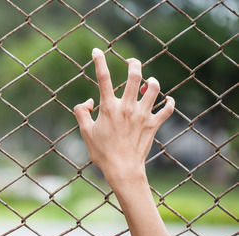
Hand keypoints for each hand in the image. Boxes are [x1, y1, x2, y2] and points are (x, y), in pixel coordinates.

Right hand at [74, 48, 173, 179]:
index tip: (97, 51)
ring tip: (148, 82)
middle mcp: (127, 107)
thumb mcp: (85, 132)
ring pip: (154, 89)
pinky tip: (167, 100)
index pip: (103, 78)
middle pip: (135, 76)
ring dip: (151, 82)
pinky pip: (167, 109)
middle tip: (132, 62)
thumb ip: (81, 112)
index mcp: (109, 107)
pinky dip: (169, 103)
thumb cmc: (102, 152)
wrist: (123, 169)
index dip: (99, 61)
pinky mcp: (153, 125)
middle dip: (134, 64)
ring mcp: (143, 115)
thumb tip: (88, 101)